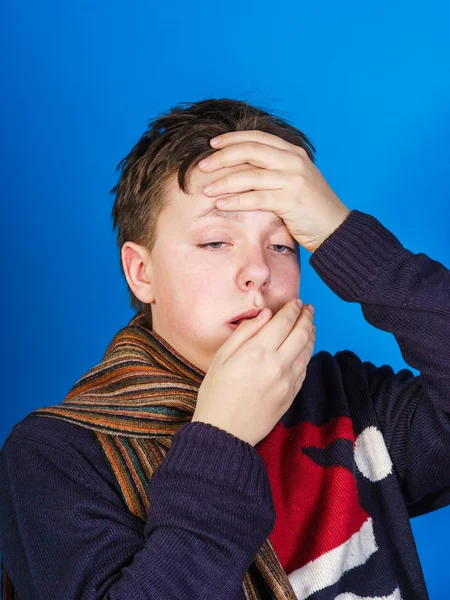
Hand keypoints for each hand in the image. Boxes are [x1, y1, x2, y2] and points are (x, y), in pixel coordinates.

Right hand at [192, 299, 315, 446]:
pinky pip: (304, 368)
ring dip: (311, 334)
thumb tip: (265, 314)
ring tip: (309, 324)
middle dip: (307, 317)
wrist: (224, 433)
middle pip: (302, 334)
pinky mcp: (291, 395)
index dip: (292, 309)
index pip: (284, 322)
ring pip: (308, 351)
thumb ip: (246, 332)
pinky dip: (307, 353)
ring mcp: (288, 381)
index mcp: (258, 352)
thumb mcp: (222, 357)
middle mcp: (278, 364)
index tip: (296, 302)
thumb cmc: (216, 394)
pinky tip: (304, 348)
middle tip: (308, 308)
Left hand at [199, 130, 350, 252]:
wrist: (335, 229)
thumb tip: (241, 169)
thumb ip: (273, 171)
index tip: (211, 144)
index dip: (232, 139)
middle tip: (202, 166)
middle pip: (249, 151)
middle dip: (222, 157)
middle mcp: (293, 161)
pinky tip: (221, 205)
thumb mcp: (294, 181)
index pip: (257, 138)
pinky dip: (236, 201)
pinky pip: (256, 198)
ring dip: (224, 181)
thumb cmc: (310, 208)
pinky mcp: (291, 201)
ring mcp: (293, 180)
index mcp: (293, 152)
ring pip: (249, 175)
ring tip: (206, 190)